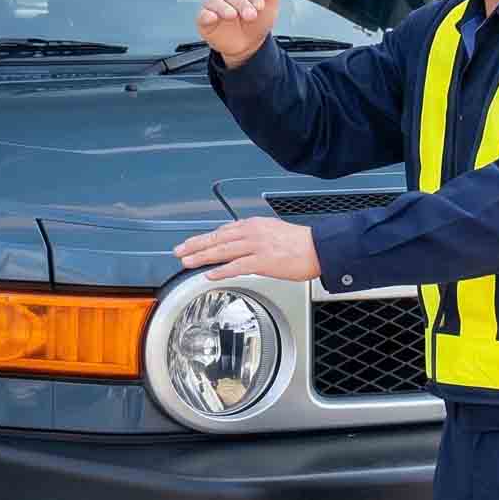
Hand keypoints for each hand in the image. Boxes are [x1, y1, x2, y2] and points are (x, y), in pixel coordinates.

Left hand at [173, 216, 320, 282]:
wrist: (319, 247)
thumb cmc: (300, 244)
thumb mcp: (272, 232)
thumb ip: (254, 238)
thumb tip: (241, 246)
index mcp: (254, 225)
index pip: (223, 231)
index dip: (204, 238)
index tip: (191, 243)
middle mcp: (252, 232)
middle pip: (217, 238)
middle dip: (195, 245)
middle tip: (179, 251)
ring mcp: (256, 246)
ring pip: (222, 250)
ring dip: (202, 256)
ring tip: (187, 262)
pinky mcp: (263, 261)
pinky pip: (237, 266)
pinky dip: (221, 270)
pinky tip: (210, 274)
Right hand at [196, 0, 285, 67]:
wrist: (250, 45)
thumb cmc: (258, 21)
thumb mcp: (270, 4)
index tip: (260, 6)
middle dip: (241, 3)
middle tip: (251, 16)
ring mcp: (214, 5)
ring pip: (214, 0)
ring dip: (224, 8)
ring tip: (233, 16)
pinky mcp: (205, 19)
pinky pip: (202, 14)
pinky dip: (207, 15)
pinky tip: (214, 18)